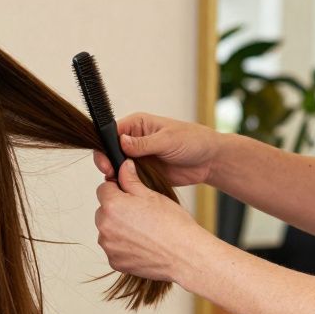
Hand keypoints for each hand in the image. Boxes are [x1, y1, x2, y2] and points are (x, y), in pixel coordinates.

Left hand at [94, 158, 205, 282]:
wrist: (185, 256)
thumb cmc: (173, 225)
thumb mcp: (152, 195)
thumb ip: (131, 180)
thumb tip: (123, 166)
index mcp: (112, 205)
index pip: (103, 189)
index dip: (118, 189)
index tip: (130, 195)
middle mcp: (105, 226)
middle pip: (104, 211)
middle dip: (117, 210)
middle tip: (141, 215)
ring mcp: (109, 246)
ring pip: (108, 230)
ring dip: (120, 229)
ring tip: (145, 231)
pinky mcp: (114, 261)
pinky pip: (114, 249)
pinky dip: (124, 247)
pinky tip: (143, 245)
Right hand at [95, 112, 220, 186]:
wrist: (209, 161)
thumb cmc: (193, 140)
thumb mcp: (168, 140)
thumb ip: (144, 143)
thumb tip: (122, 142)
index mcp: (137, 125)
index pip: (111, 133)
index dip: (105, 146)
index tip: (106, 159)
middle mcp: (133, 140)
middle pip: (109, 151)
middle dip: (107, 162)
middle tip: (111, 172)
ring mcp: (138, 158)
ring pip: (117, 167)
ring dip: (116, 175)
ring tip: (120, 182)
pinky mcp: (143, 173)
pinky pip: (128, 179)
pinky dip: (126, 184)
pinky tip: (128, 188)